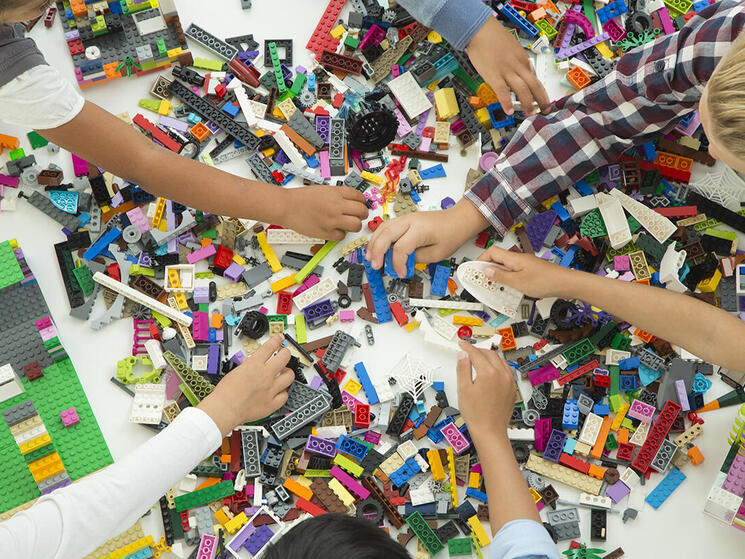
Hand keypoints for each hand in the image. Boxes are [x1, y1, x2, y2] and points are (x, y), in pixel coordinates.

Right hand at [197, 334, 292, 432]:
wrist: (224, 409)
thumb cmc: (225, 393)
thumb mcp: (235, 371)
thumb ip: (247, 366)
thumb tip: (252, 363)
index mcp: (254, 365)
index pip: (270, 347)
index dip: (277, 340)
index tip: (280, 338)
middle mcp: (265, 375)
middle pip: (284, 358)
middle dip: (286, 353)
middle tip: (284, 354)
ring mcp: (270, 389)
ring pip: (289, 376)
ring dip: (288, 373)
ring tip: (285, 373)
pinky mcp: (272, 403)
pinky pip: (285, 395)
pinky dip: (283, 392)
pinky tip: (281, 391)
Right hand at [281, 186, 367, 239]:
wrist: (286, 206)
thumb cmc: (301, 198)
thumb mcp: (323, 189)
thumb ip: (338, 195)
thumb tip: (351, 201)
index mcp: (336, 193)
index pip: (359, 197)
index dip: (363, 201)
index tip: (361, 204)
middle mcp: (336, 206)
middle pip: (362, 211)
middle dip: (363, 214)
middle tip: (359, 216)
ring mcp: (332, 220)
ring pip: (356, 225)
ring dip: (355, 225)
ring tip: (350, 224)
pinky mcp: (326, 232)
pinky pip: (342, 236)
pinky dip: (340, 234)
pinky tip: (335, 230)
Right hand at [366, 199, 488, 276]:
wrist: (458, 220)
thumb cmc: (451, 234)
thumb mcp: (437, 254)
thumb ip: (417, 259)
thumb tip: (402, 263)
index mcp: (420, 229)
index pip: (401, 248)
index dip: (398, 263)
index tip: (400, 273)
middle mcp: (410, 221)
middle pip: (386, 234)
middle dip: (377, 251)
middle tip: (374, 265)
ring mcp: (406, 218)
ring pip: (383, 228)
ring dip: (374, 243)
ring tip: (369, 257)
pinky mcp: (404, 219)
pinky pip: (386, 226)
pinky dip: (379, 237)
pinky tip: (375, 247)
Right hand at [456, 341, 515, 438]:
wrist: (489, 431)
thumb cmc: (477, 414)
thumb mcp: (463, 389)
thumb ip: (463, 368)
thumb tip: (463, 355)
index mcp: (488, 373)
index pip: (476, 353)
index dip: (467, 347)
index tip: (462, 344)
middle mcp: (502, 375)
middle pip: (490, 354)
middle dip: (478, 350)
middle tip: (468, 350)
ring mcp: (509, 382)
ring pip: (500, 360)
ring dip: (489, 356)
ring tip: (479, 358)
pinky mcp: (512, 388)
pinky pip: (506, 370)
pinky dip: (498, 365)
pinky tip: (491, 369)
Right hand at [467, 18, 549, 115]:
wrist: (480, 30)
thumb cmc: (493, 37)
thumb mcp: (512, 47)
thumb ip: (517, 60)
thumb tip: (520, 71)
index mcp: (523, 59)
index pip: (534, 77)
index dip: (539, 91)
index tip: (541, 99)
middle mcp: (518, 66)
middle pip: (535, 85)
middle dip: (542, 100)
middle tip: (545, 110)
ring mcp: (507, 72)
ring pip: (523, 90)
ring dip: (528, 104)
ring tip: (530, 114)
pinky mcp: (494, 76)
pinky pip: (502, 92)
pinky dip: (506, 102)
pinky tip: (509, 111)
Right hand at [477, 245, 572, 298]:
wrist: (565, 283)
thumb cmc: (546, 281)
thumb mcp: (518, 282)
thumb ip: (501, 276)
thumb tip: (486, 270)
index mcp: (514, 258)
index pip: (492, 252)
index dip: (480, 260)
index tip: (473, 270)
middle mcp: (519, 260)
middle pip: (497, 260)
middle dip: (486, 270)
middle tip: (480, 281)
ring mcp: (525, 265)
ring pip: (505, 268)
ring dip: (496, 277)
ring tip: (492, 287)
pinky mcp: (530, 272)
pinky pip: (513, 274)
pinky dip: (507, 281)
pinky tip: (508, 290)